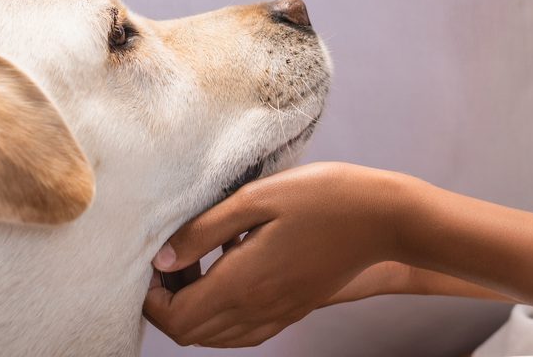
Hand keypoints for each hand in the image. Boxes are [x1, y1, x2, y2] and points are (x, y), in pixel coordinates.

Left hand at [143, 163, 392, 347]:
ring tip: (197, 263)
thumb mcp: (257, 198)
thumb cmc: (321, 196)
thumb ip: (205, 231)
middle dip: (168, 303)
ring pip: (217, 337)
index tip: (153, 261)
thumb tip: (163, 259)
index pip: (177, 319)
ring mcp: (279, 314)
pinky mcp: (295, 310)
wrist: (380, 217)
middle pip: (192, 334)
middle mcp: (258, 309)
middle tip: (173, 257)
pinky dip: (221, 316)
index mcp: (243, 284)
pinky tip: (227, 275)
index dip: (152, 297)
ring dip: (194, 310)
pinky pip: (244, 332)